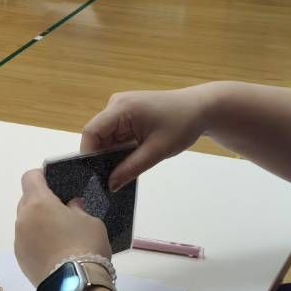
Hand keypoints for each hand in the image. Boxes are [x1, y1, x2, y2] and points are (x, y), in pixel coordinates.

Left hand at [15, 170, 111, 286]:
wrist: (75, 286)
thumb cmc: (86, 246)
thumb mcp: (91, 221)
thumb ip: (77, 209)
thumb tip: (70, 206)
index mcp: (38, 203)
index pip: (30, 177)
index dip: (42, 177)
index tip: (55, 184)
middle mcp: (23, 219)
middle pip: (27, 201)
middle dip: (42, 202)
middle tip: (62, 212)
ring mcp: (18, 240)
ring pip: (26, 223)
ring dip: (39, 224)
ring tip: (60, 237)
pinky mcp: (20, 259)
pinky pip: (27, 241)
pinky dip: (37, 242)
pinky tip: (54, 253)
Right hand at [81, 88, 211, 189]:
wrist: (201, 109)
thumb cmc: (182, 125)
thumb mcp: (156, 151)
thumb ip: (130, 169)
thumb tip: (109, 185)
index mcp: (121, 108)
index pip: (91, 132)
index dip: (88, 155)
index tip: (95, 176)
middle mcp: (116, 105)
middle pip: (97, 136)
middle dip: (102, 157)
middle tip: (110, 180)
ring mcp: (121, 108)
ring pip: (106, 137)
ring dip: (112, 154)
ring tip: (122, 171)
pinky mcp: (127, 114)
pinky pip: (115, 134)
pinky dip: (120, 148)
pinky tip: (130, 159)